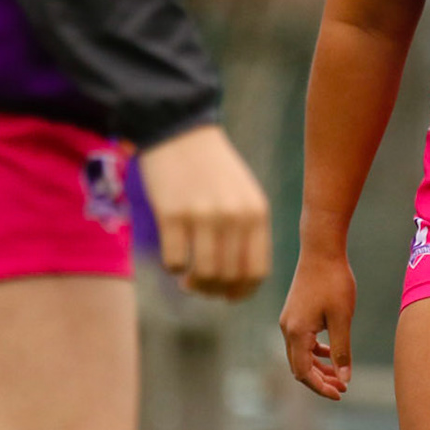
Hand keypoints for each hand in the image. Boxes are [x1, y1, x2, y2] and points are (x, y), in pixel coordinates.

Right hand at [137, 124, 270, 299]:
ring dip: (193, 285)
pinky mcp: (172, 214)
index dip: (241, 292)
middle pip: (228, 278)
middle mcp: (235, 216)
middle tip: (200, 285)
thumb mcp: (244, 195)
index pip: (256, 272)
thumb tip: (242, 282)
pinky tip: (173, 256)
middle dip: (214, 291)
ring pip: (203, 275)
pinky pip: (174, 262)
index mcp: (257, 213)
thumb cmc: (213, 169)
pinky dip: (173, 267)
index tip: (227, 296)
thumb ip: (248, 232)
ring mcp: (204, 215)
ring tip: (187, 278)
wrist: (181, 133)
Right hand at [280, 249, 355, 400]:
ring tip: (339, 375)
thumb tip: (344, 379)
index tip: (340, 393)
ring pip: (301, 354)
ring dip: (318, 366)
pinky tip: (331, 352)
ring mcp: (289, 320)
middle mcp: (287, 329)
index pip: (303, 373)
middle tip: (343, 388)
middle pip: (299, 366)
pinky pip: (302, 340)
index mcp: (297, 333)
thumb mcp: (342, 318)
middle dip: (320, 380)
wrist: (321, 248)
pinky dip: (315, 351)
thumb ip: (342, 350)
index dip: (320, 387)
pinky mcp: (294, 312)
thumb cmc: (334, 281)